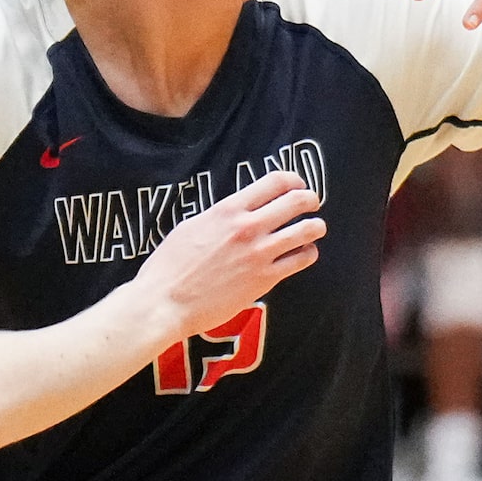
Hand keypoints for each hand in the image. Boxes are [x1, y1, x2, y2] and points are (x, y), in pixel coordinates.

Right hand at [132, 170, 324, 340]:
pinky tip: (304, 254)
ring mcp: (259, 254)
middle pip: (296, 201)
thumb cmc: (170, 265)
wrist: (165, 301)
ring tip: (315, 228)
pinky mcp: (264, 279)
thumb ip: (220, 216)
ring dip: (316, 226)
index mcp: (228, 209)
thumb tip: (235, 213)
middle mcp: (247, 227)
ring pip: (306, 230)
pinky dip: (308, 254)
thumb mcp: (192, 226)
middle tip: (311, 204)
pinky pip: (300, 260)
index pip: (274, 182)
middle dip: (310, 199)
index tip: (297, 184)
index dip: (293, 179)